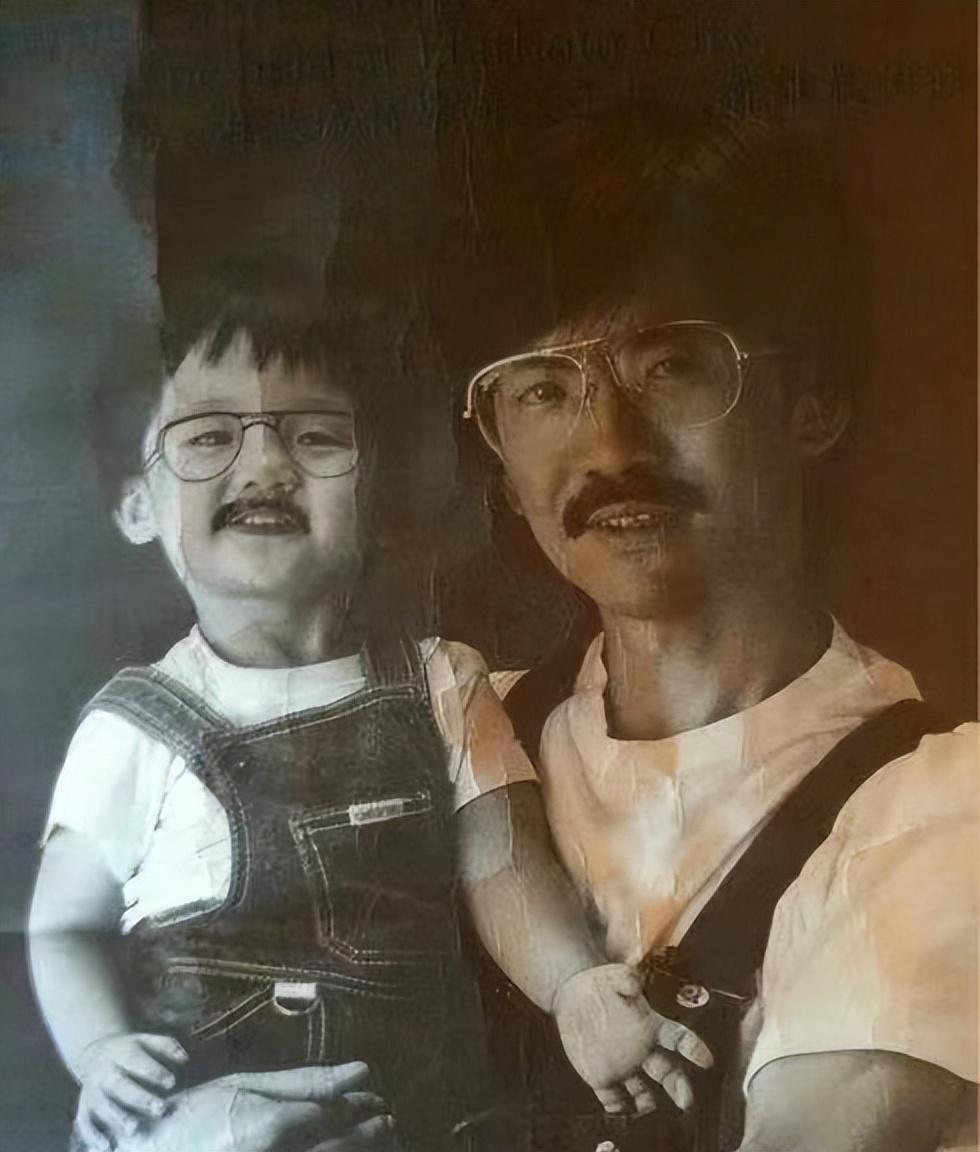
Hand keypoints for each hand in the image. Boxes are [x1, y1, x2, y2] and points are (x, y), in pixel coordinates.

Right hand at [74, 1032, 187, 1150]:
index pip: (137, 1062)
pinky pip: (84, 1122)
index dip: (154, 1072)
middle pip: (120, 1086)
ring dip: (118, 1118)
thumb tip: (185, 1058)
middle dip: (140, 1098)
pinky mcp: (83, 1107)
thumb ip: (166, 1045)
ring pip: (102, 1106)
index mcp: (120, 1052)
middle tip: (161, 1109)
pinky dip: (93, 1135)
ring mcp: (92, 1091)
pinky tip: (106, 1146)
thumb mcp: (145, 1040)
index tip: (171, 1082)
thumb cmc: (128, 1050)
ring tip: (134, 1129)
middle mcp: (104, 1072)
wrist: (93, 1053)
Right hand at [106, 1063, 396, 1151]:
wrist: (143, 1150)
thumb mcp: (242, 1088)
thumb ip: (303, 1082)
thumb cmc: (189, 1117)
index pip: (333, 1116)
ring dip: (356, 1151)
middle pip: (338, 1149)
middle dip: (370, 1136)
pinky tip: (338, 1151)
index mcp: (269, 1127)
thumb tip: (360, 1070)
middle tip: (388, 1125)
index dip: (362, 1109)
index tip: (378, 1102)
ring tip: (378, 1142)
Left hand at [552, 964, 712, 1116]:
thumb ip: (627, 979)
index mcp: (652, 1026)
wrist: (573, 996)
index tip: (706, 1060)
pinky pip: (616, 1101)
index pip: (679, 1039)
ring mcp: (624, 1067)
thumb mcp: (614, 976)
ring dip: (653, 1106)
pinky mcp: (602, 1078)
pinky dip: (622, 1112)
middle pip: (668, 1073)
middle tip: (686, 1100)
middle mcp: (643, 1051)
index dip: (694, 1049)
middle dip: (680, 1088)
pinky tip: (626, 1117)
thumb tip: (635, 983)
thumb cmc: (600, 983)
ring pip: (646, 1094)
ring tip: (656, 1115)